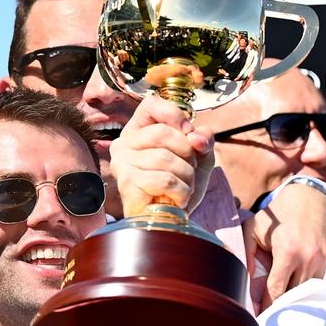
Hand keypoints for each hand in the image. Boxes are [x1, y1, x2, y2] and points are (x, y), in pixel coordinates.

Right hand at [109, 97, 213, 218]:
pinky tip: (176, 199)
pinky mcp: (127, 183)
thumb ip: (203, 139)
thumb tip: (197, 137)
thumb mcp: (199, 156)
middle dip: (187, 153)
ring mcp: (122, 163)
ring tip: (182, 187)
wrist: (170, 221)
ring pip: (166, 158)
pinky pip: (164, 179)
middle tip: (188, 169)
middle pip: (163, 132)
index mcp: (139, 130)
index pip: (151, 104)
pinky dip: (180, 191)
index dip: (175, 115)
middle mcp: (124, 143)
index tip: (188, 132)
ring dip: (186, 176)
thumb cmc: (179, 186)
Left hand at [253, 183, 325, 309]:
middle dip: (281, 305)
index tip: (260, 316)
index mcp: (287, 253)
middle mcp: (308, 259)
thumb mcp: (254, 227)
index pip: (277, 290)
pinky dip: (309, 286)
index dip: (267, 306)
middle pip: (294, 295)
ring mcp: (322, 259)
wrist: (309, 196)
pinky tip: (299, 290)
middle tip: (270, 315)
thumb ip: (246, 252)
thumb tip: (244, 277)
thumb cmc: (279, 214)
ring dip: (296, 297)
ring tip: (285, 306)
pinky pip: (319, 280)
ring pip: (308, 290)